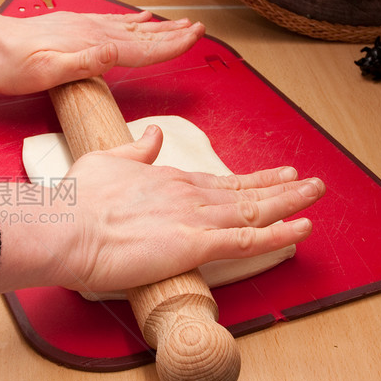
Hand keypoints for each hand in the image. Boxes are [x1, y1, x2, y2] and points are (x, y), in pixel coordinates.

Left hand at [0, 0, 203, 94]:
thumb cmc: (13, 65)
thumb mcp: (46, 72)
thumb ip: (82, 64)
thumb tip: (113, 54)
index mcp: (93, 47)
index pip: (142, 48)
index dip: (171, 46)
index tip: (195, 39)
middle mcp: (93, 34)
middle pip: (143, 35)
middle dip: (173, 34)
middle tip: (199, 30)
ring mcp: (85, 28)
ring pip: (131, 28)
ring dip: (158, 28)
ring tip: (180, 24)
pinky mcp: (75, 27)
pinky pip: (113, 23)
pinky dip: (132, 21)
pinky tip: (139, 17)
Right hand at [0, 125, 324, 294]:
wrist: (64, 227)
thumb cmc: (76, 202)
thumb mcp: (105, 161)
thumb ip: (134, 150)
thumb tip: (154, 136)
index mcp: (166, 178)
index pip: (219, 179)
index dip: (250, 179)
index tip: (274, 175)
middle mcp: (187, 194)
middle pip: (244, 191)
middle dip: (281, 187)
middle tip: (310, 183)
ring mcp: (194, 218)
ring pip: (254, 210)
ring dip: (289, 203)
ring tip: (316, 196)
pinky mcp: (194, 244)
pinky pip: (247, 240)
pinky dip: (278, 233)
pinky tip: (302, 227)